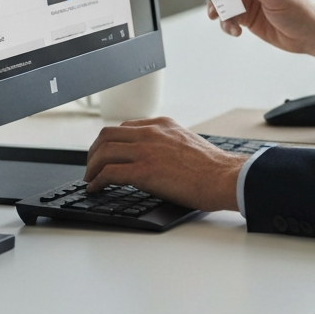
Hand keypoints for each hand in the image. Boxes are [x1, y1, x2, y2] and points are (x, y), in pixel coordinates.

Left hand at [84, 116, 243, 210]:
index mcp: (162, 125)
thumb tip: (156, 159)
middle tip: (91, 166)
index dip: (109, 142)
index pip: (124, 127)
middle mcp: (151, 133)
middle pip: (107, 135)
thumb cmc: (212, 168)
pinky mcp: (144, 171)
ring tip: (90, 179)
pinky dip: (97, 181)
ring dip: (91, 167)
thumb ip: (168, 144)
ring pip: (103, 152)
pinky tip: (95, 188)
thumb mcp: (187, 143)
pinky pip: (109, 173)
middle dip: (94, 151)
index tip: (106, 153)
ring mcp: (146, 150)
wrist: (223, 177)